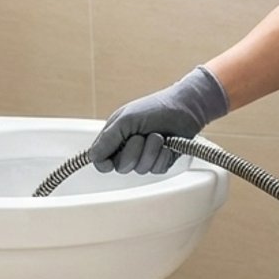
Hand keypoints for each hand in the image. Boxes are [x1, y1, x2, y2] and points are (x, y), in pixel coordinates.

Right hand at [89, 66, 229, 173]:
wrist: (186, 108)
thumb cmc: (155, 108)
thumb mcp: (126, 120)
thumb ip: (108, 139)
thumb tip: (92, 157)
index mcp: (116, 137)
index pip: (101, 160)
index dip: (104, 163)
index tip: (110, 162)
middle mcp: (128, 149)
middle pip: (121, 167)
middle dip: (133, 152)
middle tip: (142, 136)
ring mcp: (145, 156)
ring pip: (140, 169)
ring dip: (151, 152)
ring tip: (158, 136)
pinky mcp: (160, 162)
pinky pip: (156, 170)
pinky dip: (162, 156)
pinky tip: (168, 145)